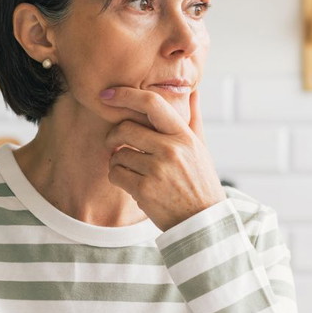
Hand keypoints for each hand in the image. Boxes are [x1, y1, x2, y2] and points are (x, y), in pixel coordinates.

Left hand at [101, 87, 224, 230]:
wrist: (203, 221)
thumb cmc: (200, 182)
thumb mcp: (201, 148)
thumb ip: (194, 118)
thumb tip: (193, 91)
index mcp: (184, 135)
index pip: (152, 103)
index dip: (126, 95)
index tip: (108, 93)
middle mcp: (171, 149)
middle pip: (125, 129)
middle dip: (113, 136)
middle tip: (115, 144)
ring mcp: (157, 170)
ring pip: (118, 154)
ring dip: (118, 162)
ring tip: (134, 171)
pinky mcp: (145, 190)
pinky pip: (115, 174)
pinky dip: (118, 178)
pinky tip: (132, 184)